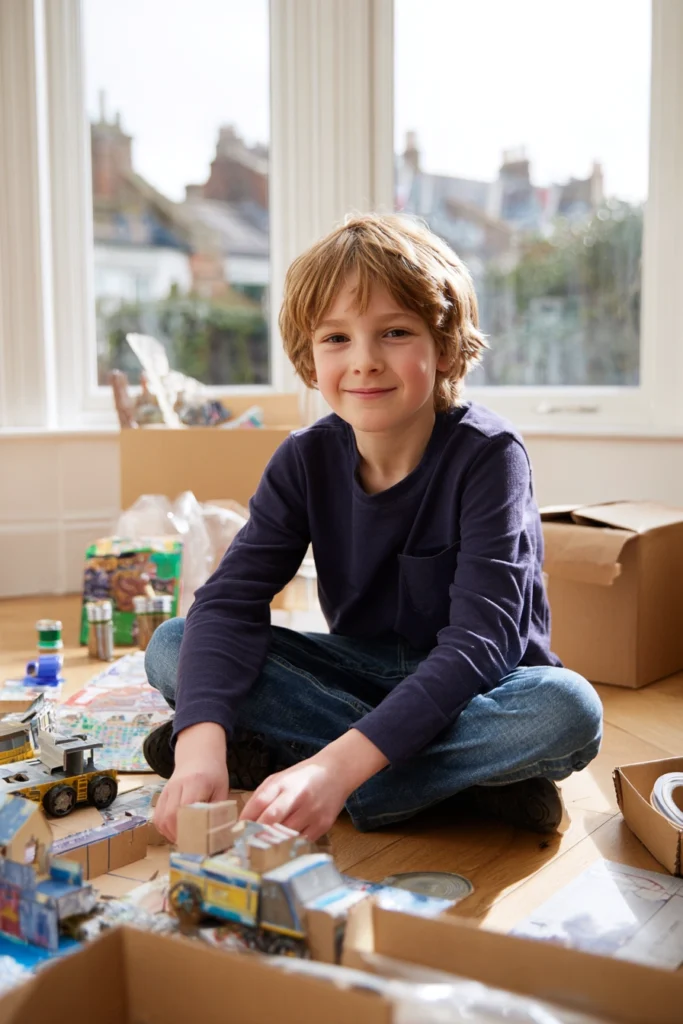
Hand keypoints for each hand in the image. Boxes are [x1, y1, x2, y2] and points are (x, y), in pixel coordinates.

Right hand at [153, 722, 228, 842]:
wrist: (198, 756)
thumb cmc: (213, 773)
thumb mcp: (222, 789)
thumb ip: (218, 810)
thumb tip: (218, 833)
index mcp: (196, 782)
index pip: (187, 807)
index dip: (189, 827)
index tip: (198, 841)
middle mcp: (177, 785)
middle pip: (171, 814)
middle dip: (179, 834)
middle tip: (191, 844)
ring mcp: (167, 790)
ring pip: (161, 817)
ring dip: (170, 833)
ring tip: (183, 840)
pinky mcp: (162, 795)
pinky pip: (157, 816)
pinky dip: (164, 828)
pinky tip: (175, 833)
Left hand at [240, 755, 350, 841]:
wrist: (337, 772)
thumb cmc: (303, 777)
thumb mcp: (280, 778)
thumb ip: (262, 796)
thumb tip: (244, 821)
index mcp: (283, 783)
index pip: (259, 803)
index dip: (246, 820)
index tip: (237, 833)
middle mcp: (297, 796)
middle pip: (271, 819)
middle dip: (256, 834)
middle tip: (246, 847)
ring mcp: (311, 811)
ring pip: (286, 834)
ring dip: (272, 843)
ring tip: (262, 851)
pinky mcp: (323, 824)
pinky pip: (301, 842)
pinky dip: (291, 846)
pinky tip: (284, 847)